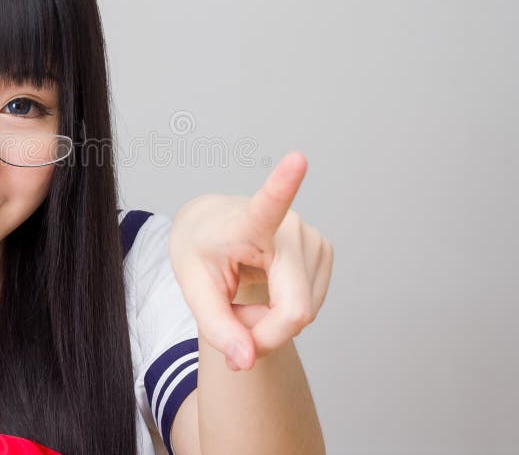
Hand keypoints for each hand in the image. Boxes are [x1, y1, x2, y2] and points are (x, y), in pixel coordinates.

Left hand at [168, 152, 333, 369]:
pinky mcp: (324, 250)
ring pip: (303, 313)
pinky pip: (310, 307)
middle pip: (294, 309)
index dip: (284, 183)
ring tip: (246, 295)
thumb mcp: (194, 289)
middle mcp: (288, 226)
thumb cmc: (201, 252)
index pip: (268, 203)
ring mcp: (312, 238)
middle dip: (263, 333)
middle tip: (232, 323)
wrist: (211, 230)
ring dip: (271, 322)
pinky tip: (267, 291)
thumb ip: (217, 328)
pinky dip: (284, 314)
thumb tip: (248, 359)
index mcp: (248, 221)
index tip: (297, 158)